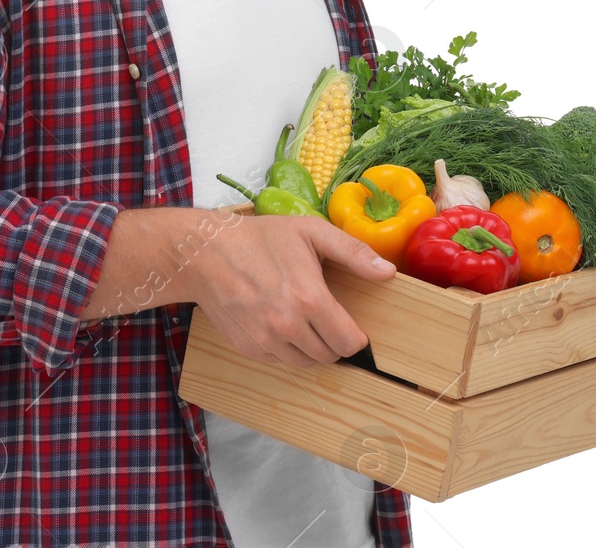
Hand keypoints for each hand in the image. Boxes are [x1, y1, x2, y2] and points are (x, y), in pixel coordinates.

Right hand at [184, 213, 396, 367]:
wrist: (207, 252)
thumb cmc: (261, 238)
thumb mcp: (311, 232)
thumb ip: (353, 252)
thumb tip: (388, 272)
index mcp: (309, 299)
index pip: (349, 342)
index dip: (356, 336)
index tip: (351, 325)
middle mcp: (288, 325)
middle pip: (330, 356)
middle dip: (334, 340)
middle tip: (325, 318)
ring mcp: (265, 340)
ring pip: (305, 363)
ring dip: (311, 348)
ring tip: (303, 320)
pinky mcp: (248, 348)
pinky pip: (279, 361)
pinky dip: (286, 349)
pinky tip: (280, 323)